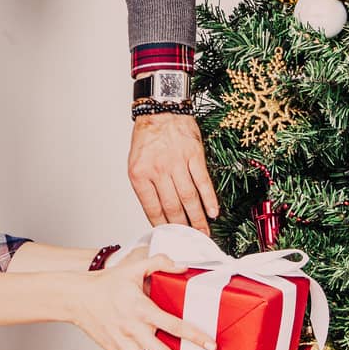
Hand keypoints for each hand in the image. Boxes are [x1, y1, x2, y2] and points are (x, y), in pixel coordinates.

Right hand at [67, 245, 215, 349]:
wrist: (76, 297)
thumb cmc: (106, 283)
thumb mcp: (133, 267)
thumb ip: (159, 263)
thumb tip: (182, 266)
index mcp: (142, 309)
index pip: (174, 325)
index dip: (194, 336)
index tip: (210, 345)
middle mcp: (134, 330)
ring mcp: (123, 344)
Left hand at [128, 112, 218, 232]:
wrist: (161, 108)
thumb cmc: (148, 136)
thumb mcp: (136, 162)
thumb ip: (145, 186)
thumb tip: (158, 213)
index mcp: (140, 174)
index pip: (152, 208)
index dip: (162, 226)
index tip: (169, 237)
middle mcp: (158, 170)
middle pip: (172, 207)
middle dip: (182, 228)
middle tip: (189, 241)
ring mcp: (177, 162)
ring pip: (189, 198)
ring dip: (197, 218)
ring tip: (203, 232)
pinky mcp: (194, 155)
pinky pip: (203, 181)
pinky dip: (209, 199)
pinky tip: (213, 211)